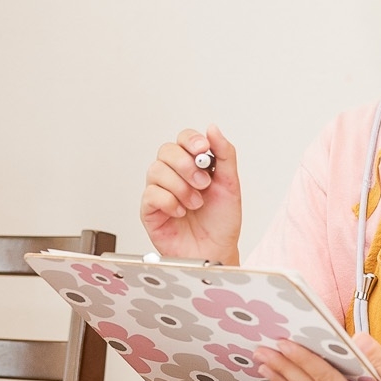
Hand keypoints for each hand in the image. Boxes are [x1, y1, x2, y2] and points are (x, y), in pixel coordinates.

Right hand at [140, 125, 242, 263]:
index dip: (191, 140)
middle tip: (203, 184)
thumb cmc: (221, 223)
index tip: (203, 149)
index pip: (183, 139)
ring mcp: (160, 191)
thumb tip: (213, 129)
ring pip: (156, 170)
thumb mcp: (231, 184)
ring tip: (195, 204)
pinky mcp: (150, 209)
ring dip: (180, 187)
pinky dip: (169, 202)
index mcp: (193, 165)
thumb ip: (224, 154)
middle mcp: (174, 175)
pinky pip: (151, 194)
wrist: (216, 251)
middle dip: (186, 165)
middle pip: (166, 150)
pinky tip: (181, 212)